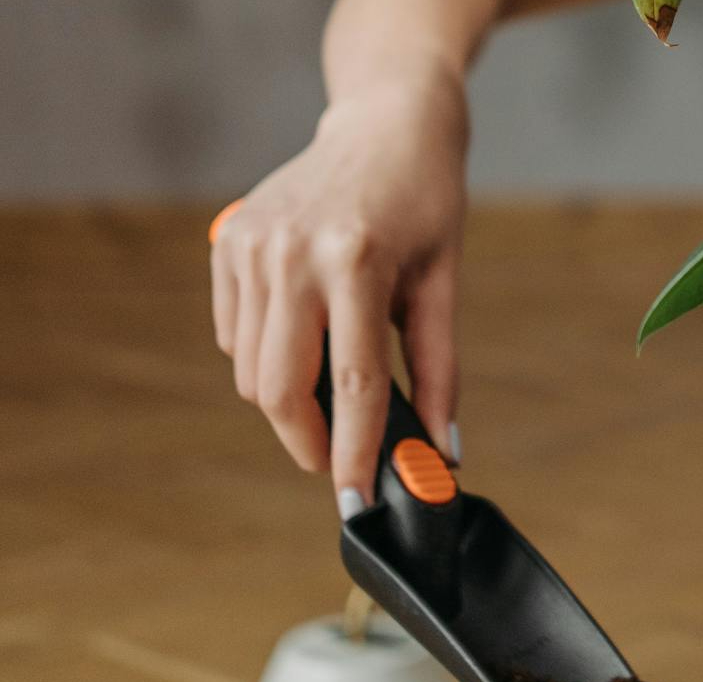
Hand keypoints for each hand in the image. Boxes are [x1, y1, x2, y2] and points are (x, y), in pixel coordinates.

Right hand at [211, 73, 468, 512]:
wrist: (385, 126)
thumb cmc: (425, 206)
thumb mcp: (442, 285)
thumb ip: (438, 372)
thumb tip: (443, 452)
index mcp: (353, 262)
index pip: (352, 384)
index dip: (355, 452)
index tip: (356, 500)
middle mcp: (291, 254)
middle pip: (279, 388)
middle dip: (307, 442)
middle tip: (338, 464)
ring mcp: (250, 245)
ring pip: (250, 370)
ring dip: (289, 404)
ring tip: (333, 395)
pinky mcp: (227, 242)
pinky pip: (233, 337)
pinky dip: (264, 360)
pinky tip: (305, 338)